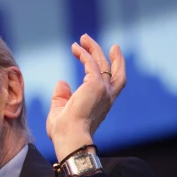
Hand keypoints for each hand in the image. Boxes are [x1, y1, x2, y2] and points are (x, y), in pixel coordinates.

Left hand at [47, 34, 126, 161]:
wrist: (69, 138)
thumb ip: (61, 96)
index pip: (111, 84)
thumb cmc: (64, 131)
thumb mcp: (60, 110)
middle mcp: (107, 96)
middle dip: (114, 57)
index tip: (107, 60)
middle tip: (111, 46)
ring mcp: (103, 90)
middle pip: (116, 72)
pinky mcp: (95, 85)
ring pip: (102, 63)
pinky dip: (83, 54)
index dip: (111, 71)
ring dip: (94, 49)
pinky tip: (75, 48)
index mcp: (102, 104)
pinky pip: (90, 63)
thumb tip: (62, 82)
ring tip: (83, 39)